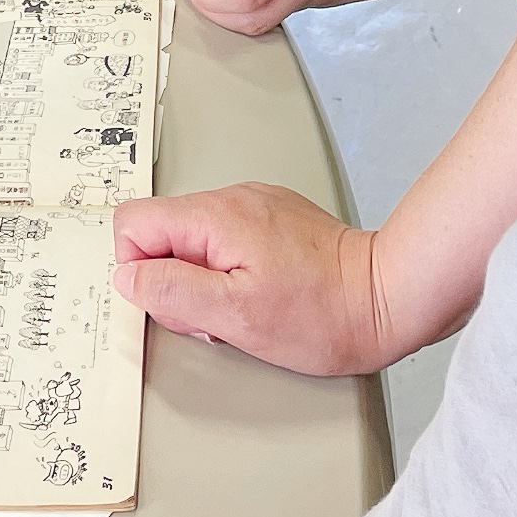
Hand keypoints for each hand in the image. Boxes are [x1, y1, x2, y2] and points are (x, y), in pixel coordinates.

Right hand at [112, 184, 395, 374]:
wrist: (387, 298)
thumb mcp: (235, 316)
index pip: (133, 222)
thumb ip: (172, 292)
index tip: (174, 302)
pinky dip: (230, 273)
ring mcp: (255, 206)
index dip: (140, 270)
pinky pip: (226, 243)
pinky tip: (261, 295)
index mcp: (216, 215)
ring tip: (242, 308)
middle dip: (175, 281)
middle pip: (162, 233)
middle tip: (215, 316)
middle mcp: (233, 199)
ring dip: (203, 281)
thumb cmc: (323, 313)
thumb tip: (129, 277)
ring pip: (193, 241)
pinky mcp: (274, 220)